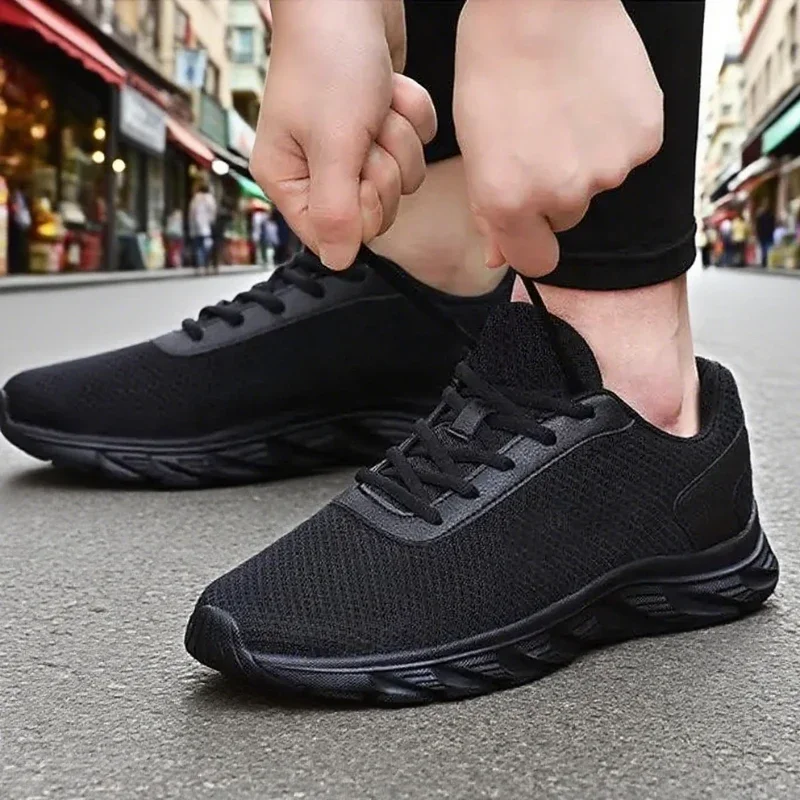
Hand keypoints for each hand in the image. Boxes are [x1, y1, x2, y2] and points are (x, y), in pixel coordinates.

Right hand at [250, 0, 436, 269]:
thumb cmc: (327, 57)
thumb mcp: (331, 144)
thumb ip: (336, 210)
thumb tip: (338, 261)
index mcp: (289, 180)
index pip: (336, 236)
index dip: (360, 208)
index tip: (356, 170)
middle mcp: (318, 170)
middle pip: (376, 210)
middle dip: (383, 166)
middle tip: (365, 130)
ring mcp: (352, 148)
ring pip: (403, 179)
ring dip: (400, 136)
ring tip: (374, 103)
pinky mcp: (381, 126)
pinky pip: (418, 145)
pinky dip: (412, 113)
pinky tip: (388, 89)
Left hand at [454, 0, 662, 276]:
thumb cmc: (495, 64)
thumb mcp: (475, 145)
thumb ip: (489, 211)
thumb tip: (499, 258)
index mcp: (510, 202)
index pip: (536, 262)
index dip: (531, 239)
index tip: (529, 217)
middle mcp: (563, 195)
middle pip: (567, 218)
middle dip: (554, 190)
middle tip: (542, 135)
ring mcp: (610, 168)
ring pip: (599, 183)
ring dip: (586, 158)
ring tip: (567, 106)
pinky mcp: (646, 138)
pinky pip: (630, 153)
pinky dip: (617, 132)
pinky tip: (597, 96)